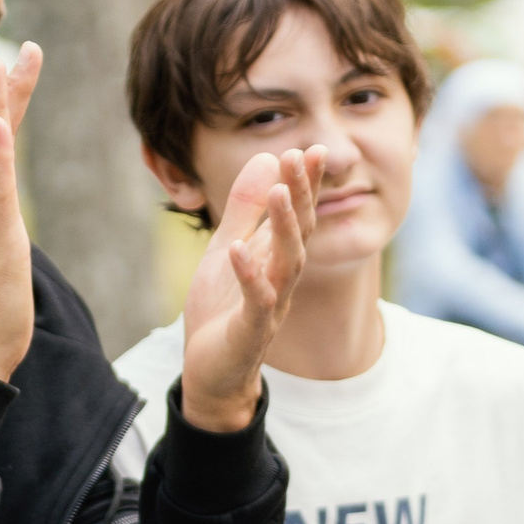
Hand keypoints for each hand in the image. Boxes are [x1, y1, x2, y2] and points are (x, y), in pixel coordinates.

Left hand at [178, 148, 324, 431]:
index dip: (305, 185)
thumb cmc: (221, 312)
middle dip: (302, 195)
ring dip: (284, 227)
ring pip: (286, 264)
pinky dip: (248, 275)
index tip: (312, 149)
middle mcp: (280, 280)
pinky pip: (255, 302)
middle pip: (299, 233)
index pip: (297, 216)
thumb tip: (267, 160)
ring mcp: (269, 307)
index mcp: (275, 259)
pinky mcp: (250, 332)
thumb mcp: (227, 249)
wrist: (211, 374)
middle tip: (302, 156)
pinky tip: (238, 249)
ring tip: (280, 191)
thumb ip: (245, 210)